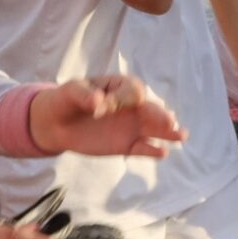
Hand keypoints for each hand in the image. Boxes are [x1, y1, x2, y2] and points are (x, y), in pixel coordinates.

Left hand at [32, 76, 187, 159]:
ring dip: (168, 132)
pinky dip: (152, 151)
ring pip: (154, 129)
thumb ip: (83, 95)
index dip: (124, 97)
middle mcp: (132, 106)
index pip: (132, 89)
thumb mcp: (70, 92)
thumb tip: (98, 102)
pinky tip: (162, 153)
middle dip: (160, 115)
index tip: (104, 105)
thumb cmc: (67, 100)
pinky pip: (143, 148)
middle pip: (151, 109)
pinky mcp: (126, 145)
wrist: (57, 123)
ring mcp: (131, 126)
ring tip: (181, 135)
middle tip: (170, 121)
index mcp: (121, 86)